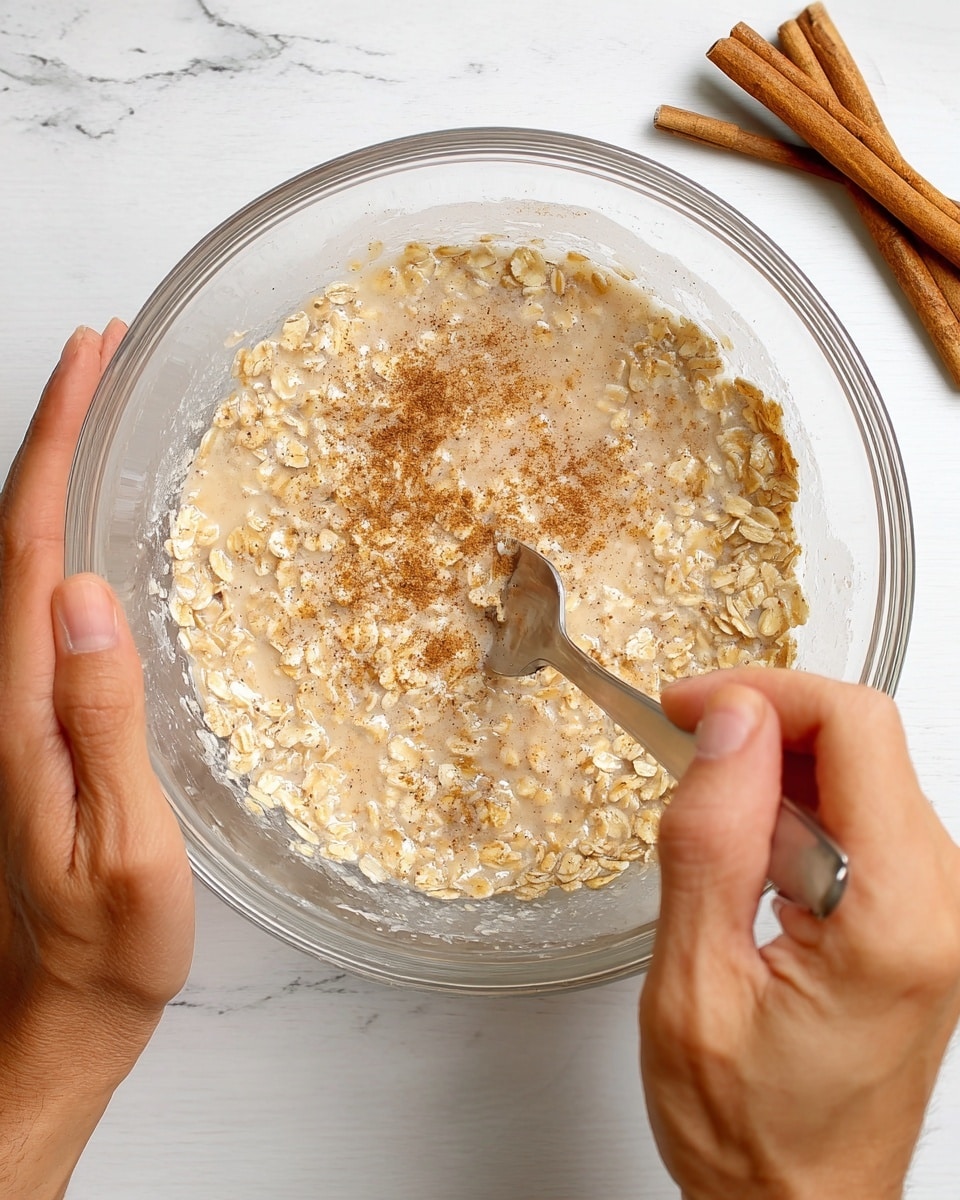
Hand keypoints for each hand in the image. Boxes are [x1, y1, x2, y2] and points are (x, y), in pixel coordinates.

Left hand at [0, 324, 194, 1199]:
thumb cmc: (105, 936)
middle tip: (97, 355)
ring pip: (16, 559)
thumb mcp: (121, 838)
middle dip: (47, 431)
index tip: (89, 362)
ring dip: (47, 473)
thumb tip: (85, 593)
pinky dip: (54, 534)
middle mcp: (1, 689)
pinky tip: (85, 523)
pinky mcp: (31, 718)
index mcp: (17, 705)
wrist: (58, 1004)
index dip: (53, 443)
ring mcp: (11, 702)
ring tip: (93, 408)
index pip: (25, 543)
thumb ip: (100, 715)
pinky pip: (35, 601)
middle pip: (9, 532)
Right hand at [640, 669, 959, 1199]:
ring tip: (702, 812)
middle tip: (679, 744)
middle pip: (863, 739)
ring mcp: (939, 907)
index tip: (686, 709)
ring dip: (772, 765)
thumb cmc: (749, 1130)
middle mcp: (942, 902)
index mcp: (897, 916)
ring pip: (860, 769)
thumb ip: (712, 842)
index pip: (856, 728)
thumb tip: (729, 724)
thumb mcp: (696, 986)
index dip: (762, 693)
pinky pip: (861, 815)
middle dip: (762, 722)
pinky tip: (744, 847)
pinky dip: (792, 803)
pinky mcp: (919, 914)